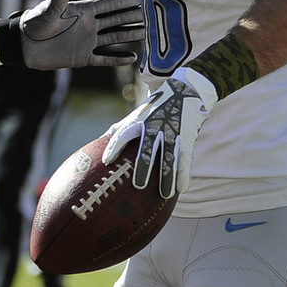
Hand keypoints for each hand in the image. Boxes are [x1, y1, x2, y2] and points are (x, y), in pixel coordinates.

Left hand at [0, 0, 142, 69]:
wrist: (23, 46)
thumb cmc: (34, 23)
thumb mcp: (47, 10)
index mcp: (83, 11)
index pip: (111, 4)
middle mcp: (89, 25)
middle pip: (118, 19)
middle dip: (136, 16)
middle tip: (156, 13)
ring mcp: (87, 41)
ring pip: (115, 38)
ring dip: (131, 35)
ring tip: (149, 32)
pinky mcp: (82, 57)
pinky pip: (104, 58)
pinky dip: (117, 59)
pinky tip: (132, 58)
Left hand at [101, 68, 217, 197]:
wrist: (185, 92)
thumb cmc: (155, 108)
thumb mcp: (137, 114)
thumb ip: (119, 129)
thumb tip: (99, 143)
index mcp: (139, 121)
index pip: (123, 134)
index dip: (114, 147)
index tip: (106, 161)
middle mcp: (155, 127)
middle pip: (148, 148)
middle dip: (144, 166)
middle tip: (138, 185)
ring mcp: (172, 133)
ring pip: (170, 157)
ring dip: (168, 176)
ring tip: (165, 194)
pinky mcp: (186, 138)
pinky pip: (185, 159)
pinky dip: (183, 174)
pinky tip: (181, 189)